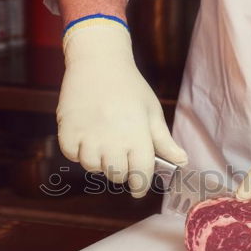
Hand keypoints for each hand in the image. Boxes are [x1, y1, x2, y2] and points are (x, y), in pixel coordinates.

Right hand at [57, 20, 186, 197]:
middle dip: (120, 172)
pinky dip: (78, 152)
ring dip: (98, 162)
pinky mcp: (68, 129)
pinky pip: (72, 155)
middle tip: (120, 160)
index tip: (138, 188)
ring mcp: (88, 135)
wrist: (98, 62)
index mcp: (137, 135)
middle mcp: (112, 138)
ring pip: (92, 167)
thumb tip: (182, 162)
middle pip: (116, 175)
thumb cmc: (130, 88)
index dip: (140, 185)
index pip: (140, 174)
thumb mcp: (151, 112)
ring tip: (103, 145)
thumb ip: (164, 141)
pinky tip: (86, 139)